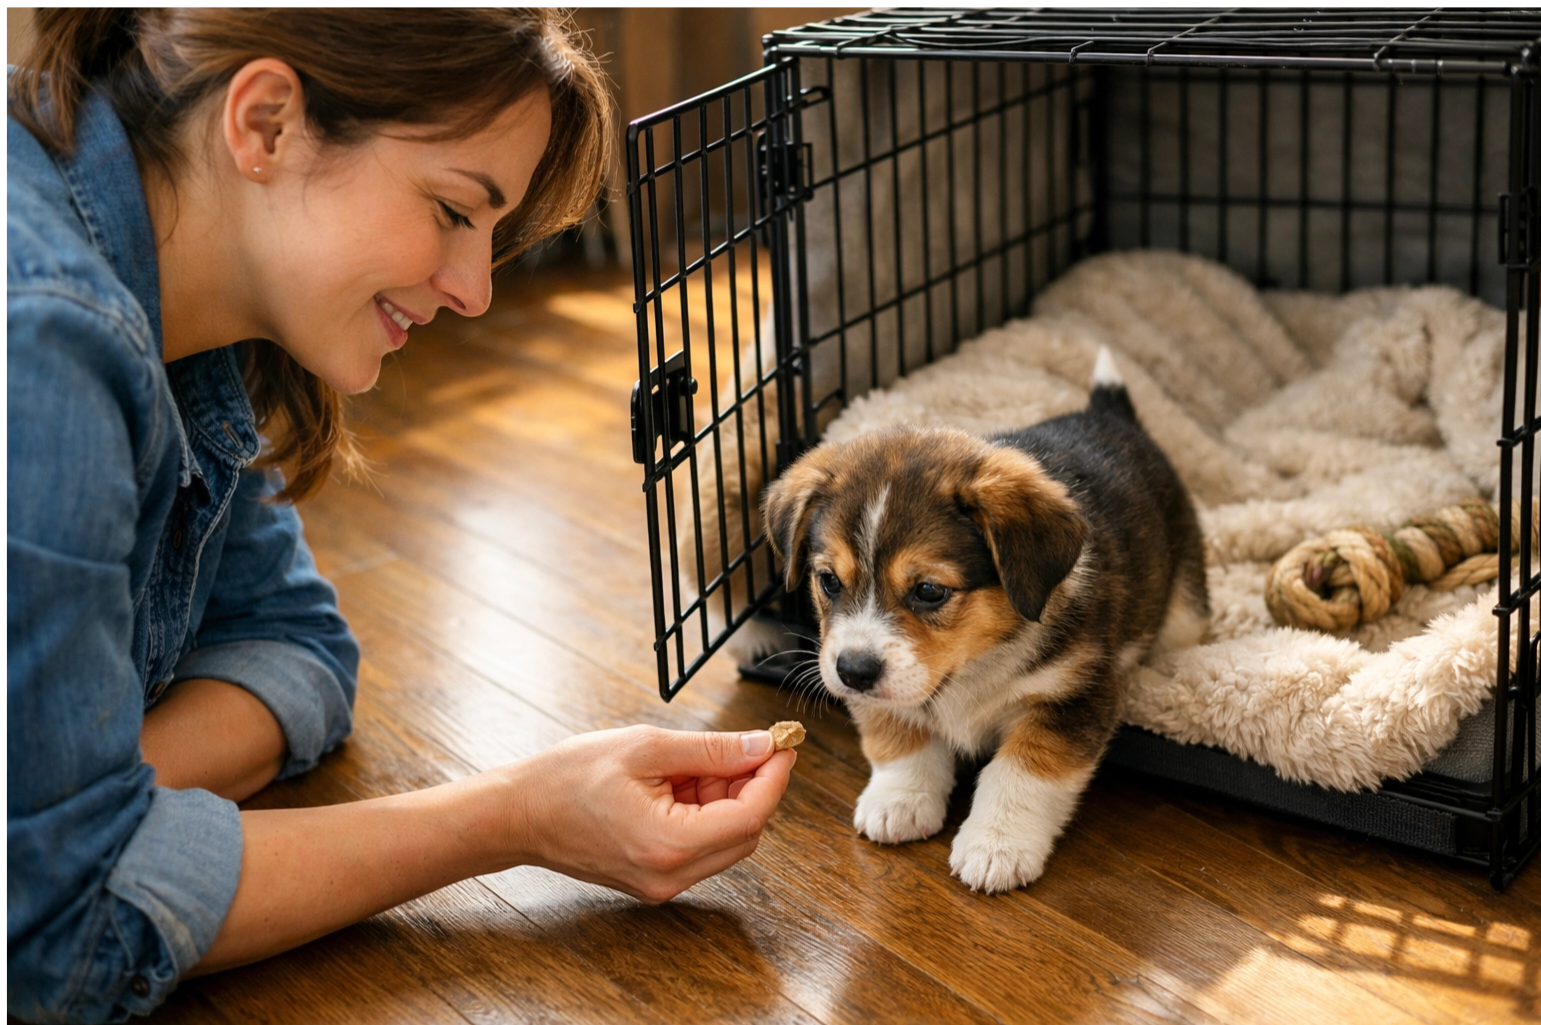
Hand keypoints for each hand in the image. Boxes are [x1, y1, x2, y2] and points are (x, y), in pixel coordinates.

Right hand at [507, 724, 795, 902]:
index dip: (774, 776)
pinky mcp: (655, 880)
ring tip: (697, 762)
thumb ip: (712, 750)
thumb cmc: (569, 777)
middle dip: (753, 785)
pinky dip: (706, 812)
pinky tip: (682, 783)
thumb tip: (762, 746)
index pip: (752, 815)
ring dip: (729, 798)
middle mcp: (671, 875)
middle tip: (745, 745)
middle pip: (746, 832)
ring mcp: (663, 883)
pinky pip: (702, 846)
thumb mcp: (646, 747)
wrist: (519, 813)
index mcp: (669, 844)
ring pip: (727, 840)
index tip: (782, 743)